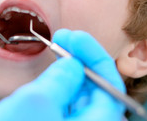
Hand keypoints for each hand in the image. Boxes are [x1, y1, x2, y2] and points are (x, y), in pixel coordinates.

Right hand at [0, 29, 125, 120]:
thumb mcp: (35, 101)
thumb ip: (61, 79)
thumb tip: (74, 65)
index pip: (111, 89)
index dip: (96, 58)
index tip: (76, 38)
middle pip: (97, 92)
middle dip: (82, 61)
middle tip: (64, 38)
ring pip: (79, 98)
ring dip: (70, 71)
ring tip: (56, 50)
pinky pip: (64, 107)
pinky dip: (59, 86)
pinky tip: (49, 73)